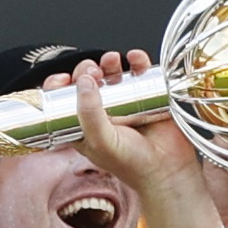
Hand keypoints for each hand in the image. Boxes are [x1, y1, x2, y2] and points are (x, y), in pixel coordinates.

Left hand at [67, 52, 211, 227]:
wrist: (167, 169)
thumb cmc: (131, 163)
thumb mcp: (101, 141)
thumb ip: (89, 113)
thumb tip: (84, 81)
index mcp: (83, 126)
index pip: (62, 101)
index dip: (59, 87)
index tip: (64, 79)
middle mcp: (102, 113)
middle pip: (87, 81)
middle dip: (87, 70)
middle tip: (92, 72)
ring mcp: (125, 102)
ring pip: (112, 73)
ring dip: (109, 62)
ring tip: (111, 61)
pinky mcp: (147, 95)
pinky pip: (139, 72)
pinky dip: (137, 61)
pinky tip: (136, 59)